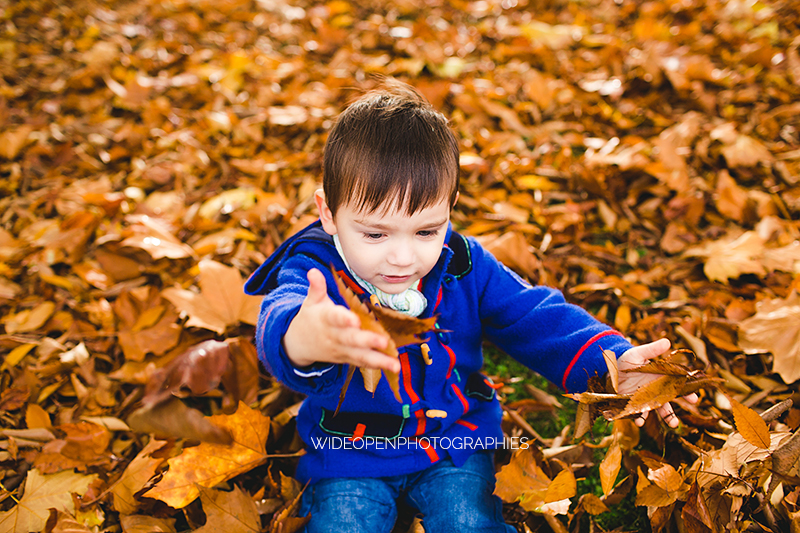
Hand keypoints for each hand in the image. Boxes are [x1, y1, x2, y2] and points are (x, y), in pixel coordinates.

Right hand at [283, 268, 399, 373]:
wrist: (298, 344)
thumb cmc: (310, 317)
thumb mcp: (311, 301)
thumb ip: (316, 287)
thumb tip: (314, 271)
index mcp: (326, 319)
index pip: (335, 318)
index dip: (344, 319)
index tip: (354, 320)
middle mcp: (335, 336)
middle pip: (352, 340)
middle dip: (368, 341)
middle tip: (383, 341)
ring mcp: (341, 350)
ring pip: (360, 356)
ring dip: (379, 360)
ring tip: (395, 365)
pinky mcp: (346, 359)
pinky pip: (362, 363)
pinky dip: (377, 365)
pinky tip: (393, 367)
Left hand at [617, 338, 698, 427]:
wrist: (610, 367)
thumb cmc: (627, 359)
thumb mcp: (638, 353)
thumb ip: (652, 349)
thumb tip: (667, 342)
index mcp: (660, 377)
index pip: (677, 386)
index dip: (687, 392)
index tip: (694, 398)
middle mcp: (655, 390)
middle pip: (668, 403)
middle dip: (673, 413)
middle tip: (677, 422)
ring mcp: (644, 398)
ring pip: (656, 410)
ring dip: (663, 418)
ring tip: (670, 425)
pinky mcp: (632, 403)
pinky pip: (638, 413)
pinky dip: (639, 418)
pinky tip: (639, 422)